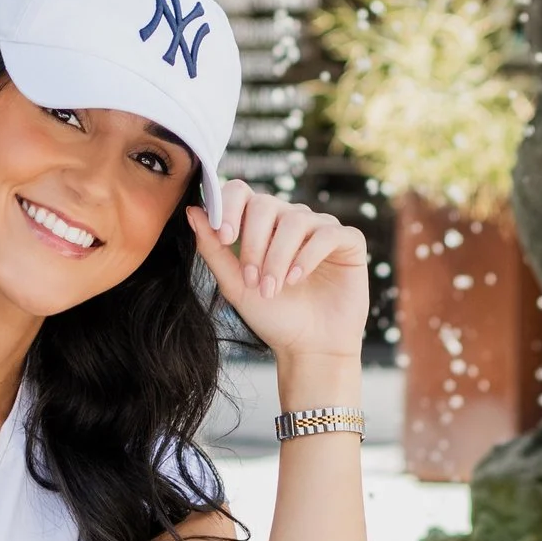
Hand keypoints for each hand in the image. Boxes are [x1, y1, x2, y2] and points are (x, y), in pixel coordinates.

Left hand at [190, 188, 367, 373]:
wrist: (308, 348)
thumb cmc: (273, 317)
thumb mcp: (235, 285)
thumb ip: (213, 249)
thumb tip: (193, 211)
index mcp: (261, 224)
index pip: (241, 192)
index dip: (230, 207)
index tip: (225, 237)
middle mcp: (291, 219)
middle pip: (266, 204)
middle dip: (255, 243)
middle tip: (253, 279)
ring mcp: (321, 228)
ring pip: (296, 220)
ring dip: (278, 256)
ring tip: (273, 288)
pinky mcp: (348, 241)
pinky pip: (327, 233)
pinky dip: (307, 256)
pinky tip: (296, 279)